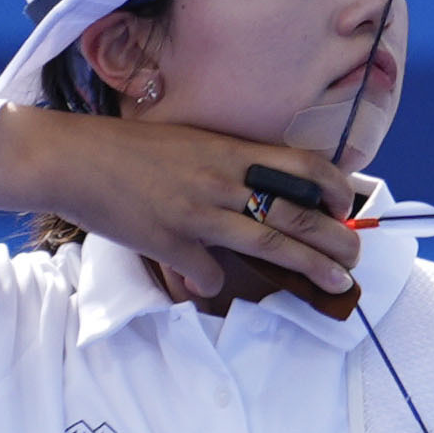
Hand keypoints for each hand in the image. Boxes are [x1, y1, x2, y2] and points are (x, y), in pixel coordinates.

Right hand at [0, 104, 370, 310]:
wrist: (76, 159)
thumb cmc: (131, 149)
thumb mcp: (189, 143)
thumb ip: (224, 165)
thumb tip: (252, 193)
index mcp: (228, 150)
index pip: (298, 163)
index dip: (332, 185)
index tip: (348, 204)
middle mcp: (221, 179)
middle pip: (293, 210)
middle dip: (333, 236)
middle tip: (357, 254)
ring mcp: (197, 213)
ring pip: (267, 241)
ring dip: (308, 265)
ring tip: (337, 281)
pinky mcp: (168, 242)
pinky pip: (204, 274)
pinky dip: (211, 285)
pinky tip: (212, 290)